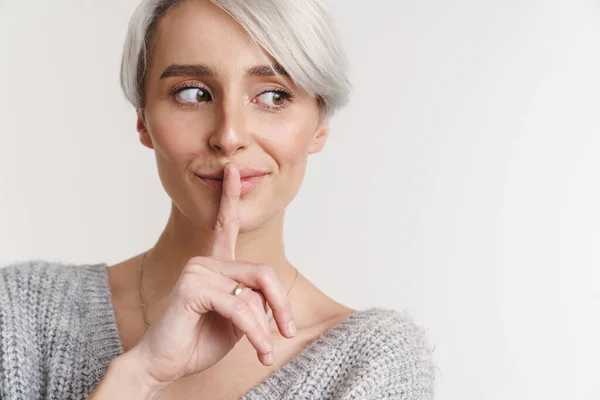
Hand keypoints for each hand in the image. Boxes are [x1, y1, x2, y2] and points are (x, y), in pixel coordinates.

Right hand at [126, 162, 296, 392]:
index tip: (232, 171)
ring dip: (265, 328)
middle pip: (261, 272)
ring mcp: (196, 271)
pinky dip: (255, 332)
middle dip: (280, 305)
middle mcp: (204, 262)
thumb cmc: (197, 342)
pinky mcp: (192, 288)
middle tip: (288, 331)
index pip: (224, 226)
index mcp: (213, 265)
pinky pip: (239, 307)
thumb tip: (272, 298)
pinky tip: (258, 350)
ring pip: (253, 294)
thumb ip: (253, 302)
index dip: (230, 198)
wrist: (163, 366)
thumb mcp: (237, 321)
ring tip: (265, 350)